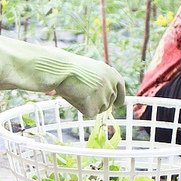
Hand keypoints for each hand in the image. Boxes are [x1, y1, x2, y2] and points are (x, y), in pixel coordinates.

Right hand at [0, 35, 125, 116]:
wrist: (59, 69)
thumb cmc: (69, 67)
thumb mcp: (90, 70)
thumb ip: (100, 81)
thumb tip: (105, 97)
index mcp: (112, 73)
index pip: (121, 90)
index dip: (118, 99)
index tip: (117, 104)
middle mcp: (111, 85)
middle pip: (109, 103)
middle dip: (99, 103)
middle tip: (84, 96)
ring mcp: (104, 97)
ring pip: (99, 110)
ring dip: (88, 105)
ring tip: (76, 92)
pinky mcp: (94, 107)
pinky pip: (89, 114)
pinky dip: (81, 109)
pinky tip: (74, 98)